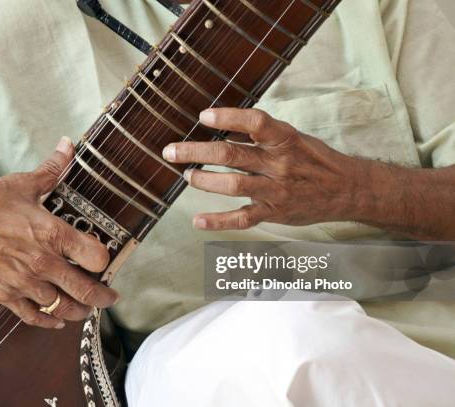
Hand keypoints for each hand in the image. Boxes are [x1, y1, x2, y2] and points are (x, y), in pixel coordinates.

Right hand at [0, 137, 116, 328]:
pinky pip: (33, 316)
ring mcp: (22, 281)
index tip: (108, 260)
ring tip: (86, 308)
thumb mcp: (22, 183)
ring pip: (62, 307)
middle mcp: (41, 262)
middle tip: (110, 297)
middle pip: (84, 289)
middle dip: (102, 296)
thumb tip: (69, 145)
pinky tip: (57, 320)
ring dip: (78, 310)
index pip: (95, 256)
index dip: (106, 260)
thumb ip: (52, 169)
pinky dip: (49, 321)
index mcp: (50, 233)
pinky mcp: (3, 294)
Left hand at [162, 108, 366, 229]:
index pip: (255, 122)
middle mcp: (279, 163)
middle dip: (196, 152)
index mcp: (285, 139)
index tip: (203, 116)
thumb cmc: (315, 160)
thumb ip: (262, 134)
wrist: (347, 190)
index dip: (228, 117)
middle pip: (231, 154)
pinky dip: (219, 220)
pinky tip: (198, 220)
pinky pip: (243, 218)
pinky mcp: (275, 213)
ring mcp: (276, 190)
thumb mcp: (294, 137)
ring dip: (204, 180)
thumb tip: (225, 125)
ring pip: (233, 184)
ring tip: (187, 176)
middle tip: (170, 151)